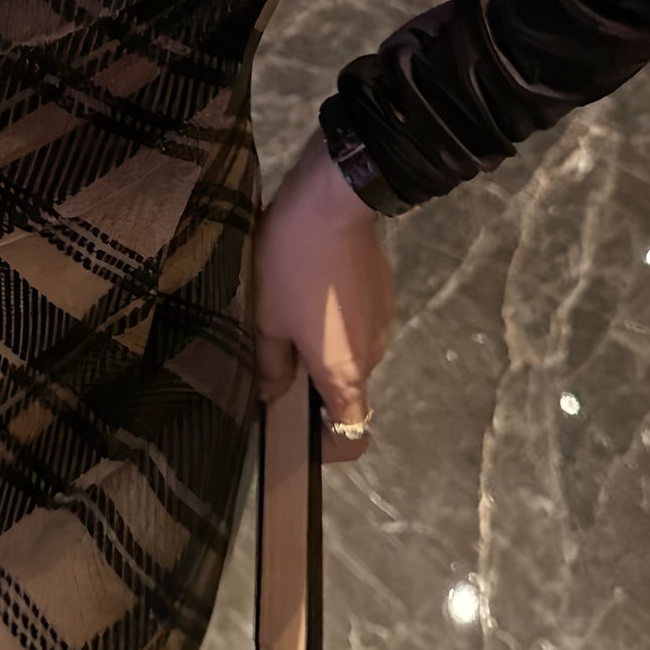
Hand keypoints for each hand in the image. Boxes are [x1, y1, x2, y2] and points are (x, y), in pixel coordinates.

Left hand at [253, 121, 395, 465]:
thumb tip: (272, 393)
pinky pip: (355, 320)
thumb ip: (269, 364)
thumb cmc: (293, 265)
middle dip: (310, 383)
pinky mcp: (382, 290)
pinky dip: (332, 316)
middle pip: (345, 388)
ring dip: (320, 343)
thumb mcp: (266, 317)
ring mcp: (383, 320)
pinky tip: (304, 284)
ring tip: (282, 310)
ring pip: (347, 349)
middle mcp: (373, 354)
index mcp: (345, 373)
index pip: (353, 434)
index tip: (301, 438)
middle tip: (271, 357)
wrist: (332, 201)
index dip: (330, 448)